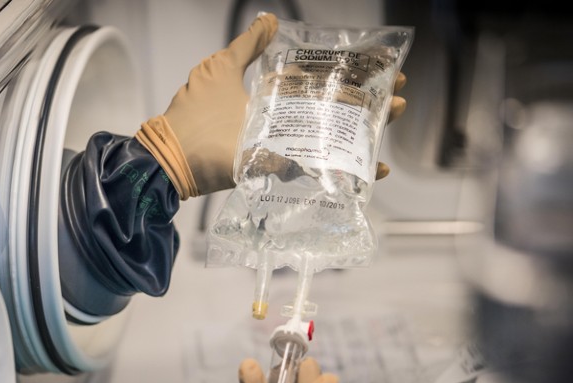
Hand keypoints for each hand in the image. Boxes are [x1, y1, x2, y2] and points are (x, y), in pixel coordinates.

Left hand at [136, 13, 407, 198]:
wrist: (173, 160)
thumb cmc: (196, 115)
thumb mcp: (221, 70)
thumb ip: (247, 47)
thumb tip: (270, 19)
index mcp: (273, 96)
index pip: (321, 82)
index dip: (351, 75)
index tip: (382, 68)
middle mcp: (283, 122)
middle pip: (334, 110)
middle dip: (370, 102)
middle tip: (399, 97)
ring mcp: (284, 148)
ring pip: (333, 138)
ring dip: (367, 131)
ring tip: (394, 117)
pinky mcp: (280, 171)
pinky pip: (319, 171)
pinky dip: (348, 170)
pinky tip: (375, 168)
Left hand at [136, 13, 278, 199]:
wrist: (165, 168)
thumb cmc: (211, 145)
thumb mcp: (252, 150)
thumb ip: (278, 159)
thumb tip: (298, 169)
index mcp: (223, 71)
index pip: (247, 43)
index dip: (262, 33)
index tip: (271, 22)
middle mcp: (205, 76)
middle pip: (232, 61)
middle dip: (252, 60)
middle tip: (272, 60)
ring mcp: (189, 94)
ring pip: (218, 83)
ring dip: (235, 87)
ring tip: (256, 95)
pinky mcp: (181, 113)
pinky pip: (207, 102)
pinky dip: (221, 106)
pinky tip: (233, 121)